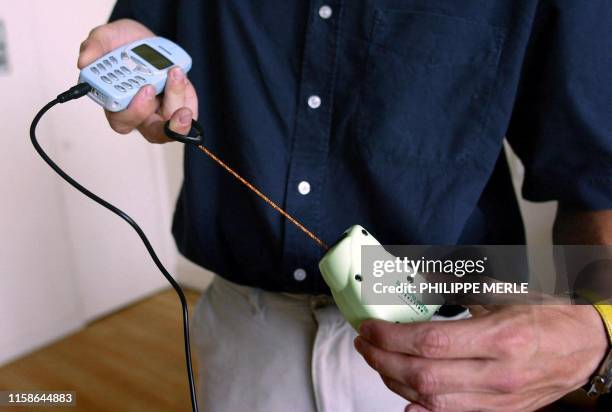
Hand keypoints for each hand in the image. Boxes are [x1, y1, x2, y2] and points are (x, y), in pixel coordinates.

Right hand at [77, 19, 197, 142]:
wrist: (142, 38)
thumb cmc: (121, 45)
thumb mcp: (105, 38)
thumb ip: (94, 47)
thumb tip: (84, 61)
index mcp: (116, 104)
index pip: (122, 121)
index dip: (134, 111)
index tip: (145, 88)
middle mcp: (140, 113)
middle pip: (153, 132)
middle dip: (169, 125)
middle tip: (173, 105)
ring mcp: (160, 111)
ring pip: (173, 122)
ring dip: (177, 99)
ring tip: (176, 72)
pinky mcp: (178, 104)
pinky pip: (189, 112)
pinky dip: (188, 98)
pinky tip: (182, 77)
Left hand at [354, 305, 608, 411]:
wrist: (585, 348)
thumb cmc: (544, 317)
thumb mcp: (501, 294)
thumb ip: (456, 291)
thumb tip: (415, 284)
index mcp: (499, 338)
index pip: (429, 342)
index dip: (391, 336)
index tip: (369, 327)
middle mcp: (498, 375)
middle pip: (423, 374)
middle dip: (383, 359)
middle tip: (365, 342)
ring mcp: (498, 400)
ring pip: (431, 399)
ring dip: (395, 380)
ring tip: (378, 360)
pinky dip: (421, 408)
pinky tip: (403, 396)